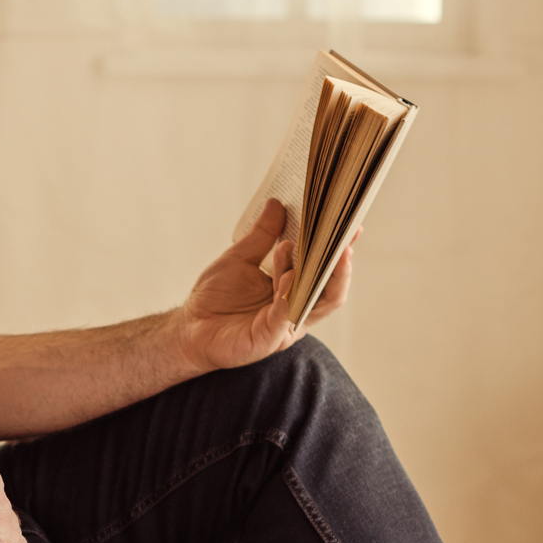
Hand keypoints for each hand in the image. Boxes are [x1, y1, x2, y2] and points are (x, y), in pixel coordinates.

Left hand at [173, 200, 357, 372]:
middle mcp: (297, 308)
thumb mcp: (241, 258)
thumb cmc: (216, 298)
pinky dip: (290, 294)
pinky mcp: (270, 338)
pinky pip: (287, 315)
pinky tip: (290, 275)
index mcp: (295, 289)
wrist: (191, 328)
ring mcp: (287, 325)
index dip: (340, 249)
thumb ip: (262, 235)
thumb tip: (278, 204)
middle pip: (332, 287)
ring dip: (321, 275)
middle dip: (341, 261)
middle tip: (344, 236)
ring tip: (322, 250)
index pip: (325, 269)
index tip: (351, 225)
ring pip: (318, 302)